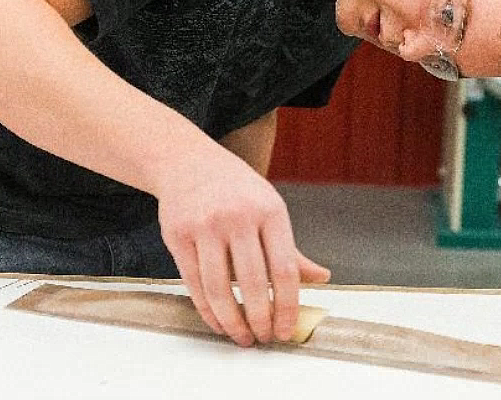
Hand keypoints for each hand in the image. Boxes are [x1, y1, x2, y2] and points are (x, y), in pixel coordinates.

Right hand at [155, 146, 329, 345]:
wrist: (187, 161)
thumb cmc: (236, 189)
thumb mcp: (269, 208)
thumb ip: (291, 248)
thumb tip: (322, 277)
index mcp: (270, 210)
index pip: (286, 269)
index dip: (288, 306)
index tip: (286, 330)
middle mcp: (239, 217)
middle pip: (253, 282)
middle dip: (261, 319)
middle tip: (264, 338)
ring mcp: (206, 225)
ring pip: (219, 288)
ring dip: (232, 321)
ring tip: (242, 337)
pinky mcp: (178, 235)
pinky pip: (194, 283)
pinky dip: (207, 310)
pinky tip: (219, 322)